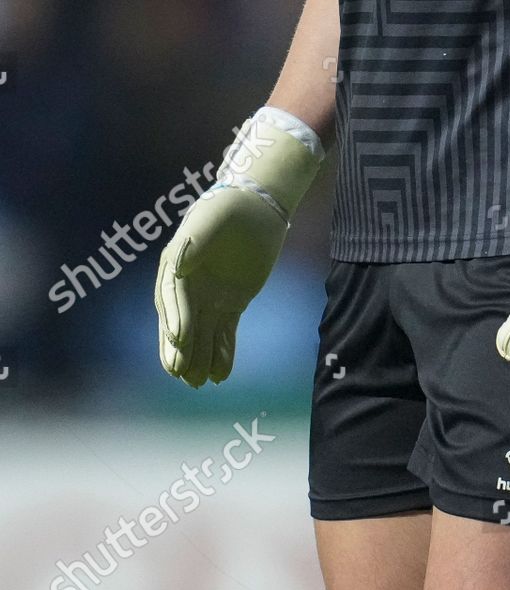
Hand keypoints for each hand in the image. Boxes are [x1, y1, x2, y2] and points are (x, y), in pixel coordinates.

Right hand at [155, 185, 287, 387]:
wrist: (258, 206)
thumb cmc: (229, 207)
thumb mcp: (210, 218)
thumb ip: (193, 242)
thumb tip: (178, 266)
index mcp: (175, 265)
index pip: (172, 297)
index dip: (175, 318)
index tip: (180, 338)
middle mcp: (187, 287)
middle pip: (180, 322)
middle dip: (180, 349)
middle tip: (180, 372)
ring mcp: (208, 297)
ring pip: (201, 334)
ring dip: (199, 358)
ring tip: (199, 383)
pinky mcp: (230, 304)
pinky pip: (224, 333)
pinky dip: (222, 353)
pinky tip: (221, 375)